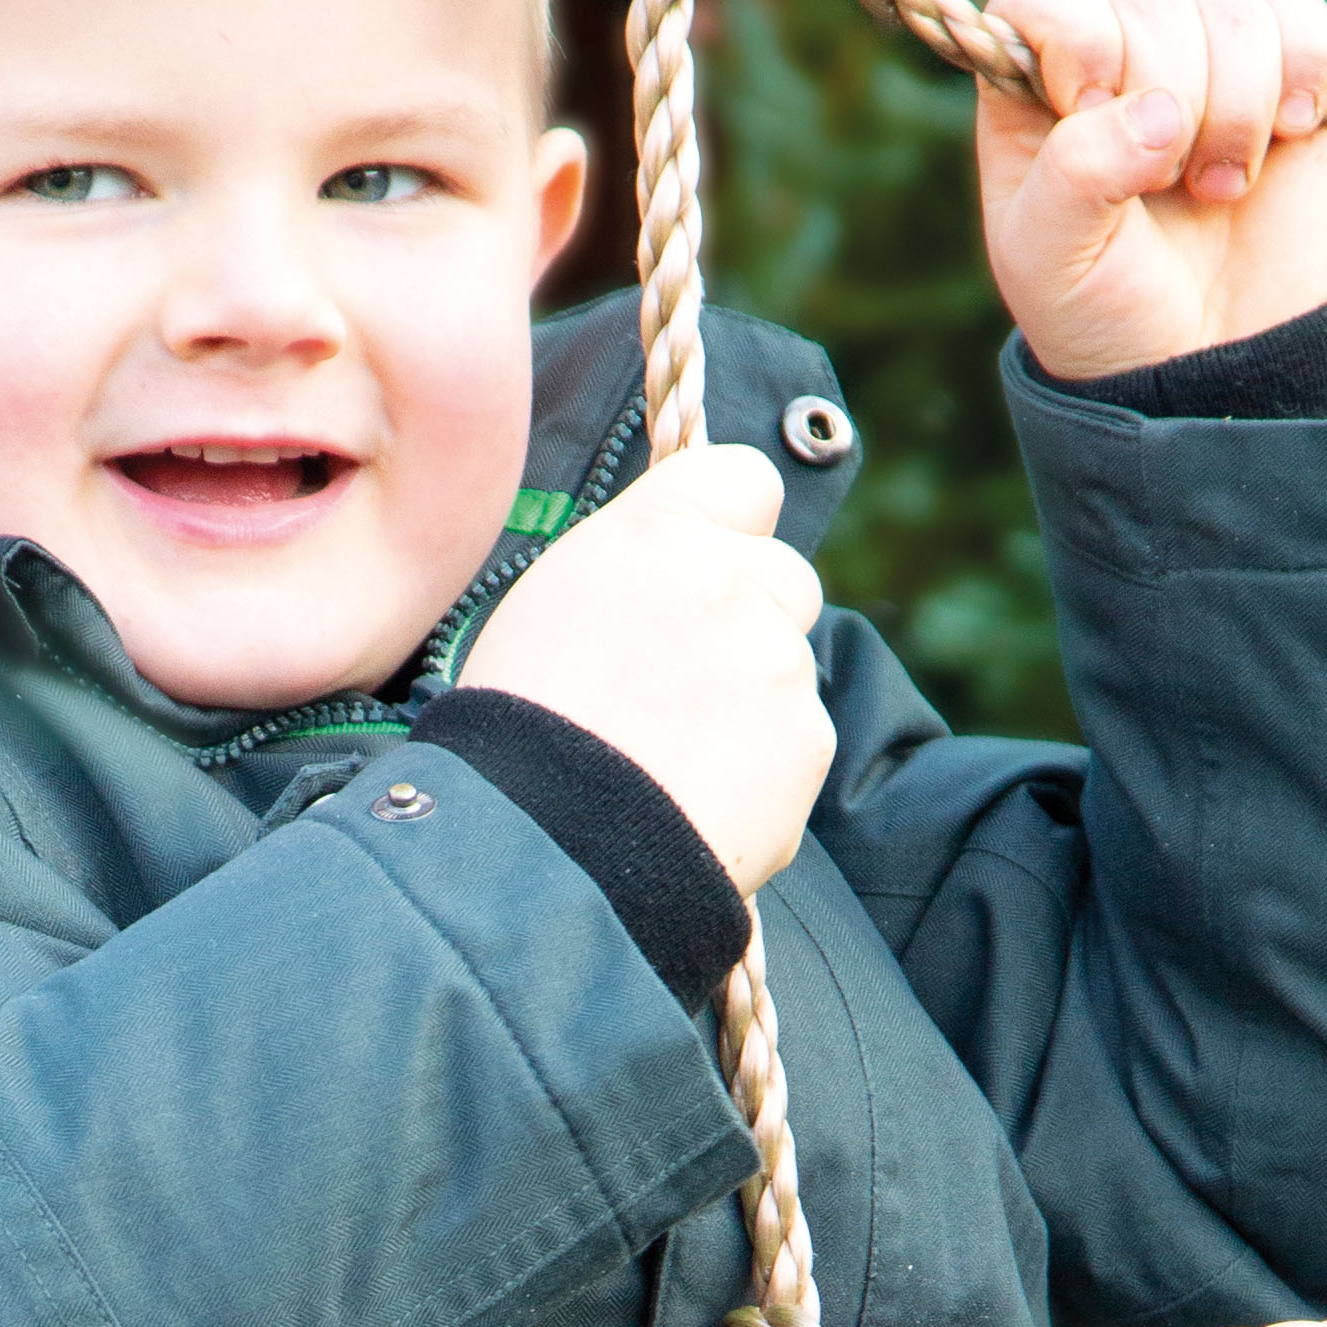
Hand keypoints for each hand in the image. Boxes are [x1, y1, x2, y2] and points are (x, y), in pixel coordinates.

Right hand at [469, 442, 831, 898]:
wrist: (544, 850)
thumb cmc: (521, 727)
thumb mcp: (553, 603)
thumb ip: (639, 561)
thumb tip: (688, 554)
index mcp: (657, 533)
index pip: (745, 477)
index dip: (730, 521)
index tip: (708, 558)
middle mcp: (729, 581)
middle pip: (785, 571)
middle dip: (753, 612)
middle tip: (683, 674)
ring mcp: (777, 661)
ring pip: (790, 659)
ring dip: (753, 694)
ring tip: (672, 751)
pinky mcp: (806, 738)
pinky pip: (797, 735)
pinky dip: (761, 763)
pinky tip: (696, 792)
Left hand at [975, 0, 1326, 383]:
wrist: (1212, 371)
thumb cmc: (1105, 316)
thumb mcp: (1052, 262)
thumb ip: (1078, 174)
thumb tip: (1159, 111)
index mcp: (1033, 88)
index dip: (1076, 31)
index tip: (1091, 105)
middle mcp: (1118, 59)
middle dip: (1169, 97)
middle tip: (1164, 189)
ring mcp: (1207, 64)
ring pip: (1234, 9)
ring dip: (1239, 107)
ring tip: (1220, 189)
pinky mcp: (1288, 79)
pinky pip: (1306, 16)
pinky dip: (1309, 65)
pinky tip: (1291, 133)